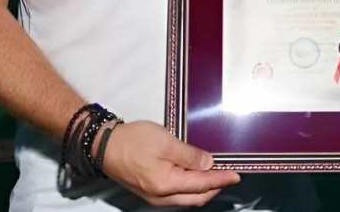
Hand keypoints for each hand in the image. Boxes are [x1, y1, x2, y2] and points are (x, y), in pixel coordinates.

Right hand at [101, 120, 240, 206]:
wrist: (103, 145)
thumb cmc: (133, 141)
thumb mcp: (165, 142)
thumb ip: (189, 155)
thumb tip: (209, 164)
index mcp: (166, 185)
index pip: (201, 184)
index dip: (221, 179)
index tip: (236, 175)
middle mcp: (161, 197)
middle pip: (196, 197)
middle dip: (214, 187)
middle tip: (229, 175)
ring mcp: (154, 196)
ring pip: (186, 198)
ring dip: (202, 187)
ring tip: (215, 174)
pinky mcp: (149, 190)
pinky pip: (176, 194)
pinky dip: (189, 186)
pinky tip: (194, 175)